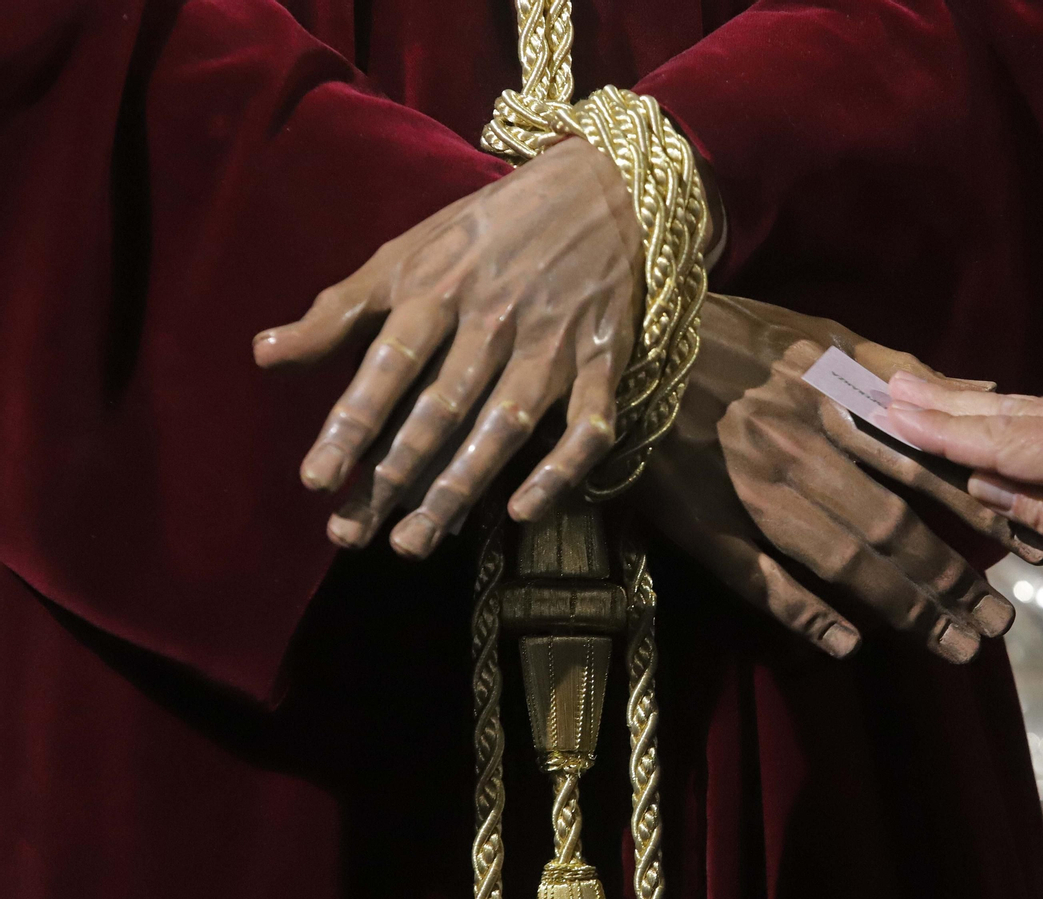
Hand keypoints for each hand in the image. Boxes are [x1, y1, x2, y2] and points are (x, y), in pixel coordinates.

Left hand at [253, 138, 642, 557]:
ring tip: (415, 541)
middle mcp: (493, 319)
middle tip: (352, 536)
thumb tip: (263, 357)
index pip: (388, 364)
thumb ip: (339, 310)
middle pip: (440, 408)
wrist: (600, 190)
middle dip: (395, 475)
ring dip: (460, 486)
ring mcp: (552, 344)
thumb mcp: (405, 253)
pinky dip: (560, 470)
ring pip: (504, 426)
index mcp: (437, 287)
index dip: (351, 423)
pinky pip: (587, 425)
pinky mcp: (603, 360)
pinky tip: (521, 512)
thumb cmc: (485, 230)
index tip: (315, 480)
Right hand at [634, 294, 1032, 662]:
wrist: (629, 346)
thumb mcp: (818, 334)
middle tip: (999, 624)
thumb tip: (983, 392)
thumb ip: (897, 367)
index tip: (1027, 547)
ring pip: (840, 557)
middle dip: (951, 578)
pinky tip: (847, 644)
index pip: (922, 466)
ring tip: (954, 645)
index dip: (977, 511)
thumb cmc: (729, 335)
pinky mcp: (705, 523)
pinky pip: (759, 576)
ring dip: (901, 605)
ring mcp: (751, 490)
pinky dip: (803, 611)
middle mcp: (800, 447)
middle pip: (890, 525)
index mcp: (832, 399)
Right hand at [886, 377, 1042, 652]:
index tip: (886, 407)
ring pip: (1037, 410)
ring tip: (919, 391)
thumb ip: (1038, 511)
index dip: (940, 428)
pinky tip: (989, 415)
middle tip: (885, 382)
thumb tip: (983, 484)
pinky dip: (1019, 421)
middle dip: (946, 402)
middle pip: (1013, 411)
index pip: (1001, 438)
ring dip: (977, 407)